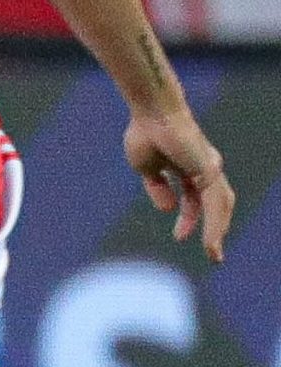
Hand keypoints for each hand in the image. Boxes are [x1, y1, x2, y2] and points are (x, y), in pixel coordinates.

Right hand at [125, 114, 234, 261]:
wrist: (151, 112)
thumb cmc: (145, 132)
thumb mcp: (146, 167)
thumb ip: (157, 187)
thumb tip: (167, 209)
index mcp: (187, 167)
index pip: (194, 199)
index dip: (188, 218)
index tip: (179, 237)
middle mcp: (204, 168)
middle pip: (215, 204)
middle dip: (213, 228)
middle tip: (212, 252)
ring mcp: (210, 169)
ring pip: (220, 206)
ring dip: (217, 231)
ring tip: (213, 253)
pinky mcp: (209, 170)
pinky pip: (216, 203)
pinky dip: (214, 223)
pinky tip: (210, 240)